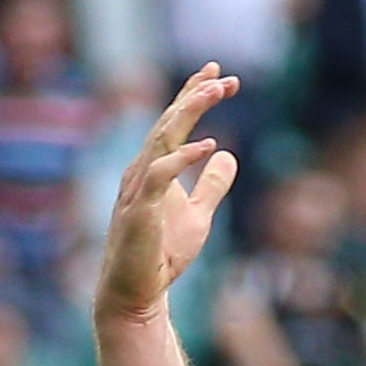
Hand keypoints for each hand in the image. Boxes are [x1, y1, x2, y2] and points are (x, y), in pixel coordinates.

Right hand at [96, 68, 242, 325]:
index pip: (174, 122)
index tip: (219, 73)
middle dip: (195, 95)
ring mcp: (138, 188)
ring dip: (189, 112)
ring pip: (162, 138)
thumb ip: (212, 185)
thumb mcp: (199, 215)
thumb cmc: (163, 254)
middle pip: (169, 121)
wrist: (138, 293)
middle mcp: (142, 169)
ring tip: (216, 92)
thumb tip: (227, 153)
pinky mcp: (139, 210)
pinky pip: (160, 174)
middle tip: (224, 77)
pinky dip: (183, 157)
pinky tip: (208, 145)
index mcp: (154, 167)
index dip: (193, 95)